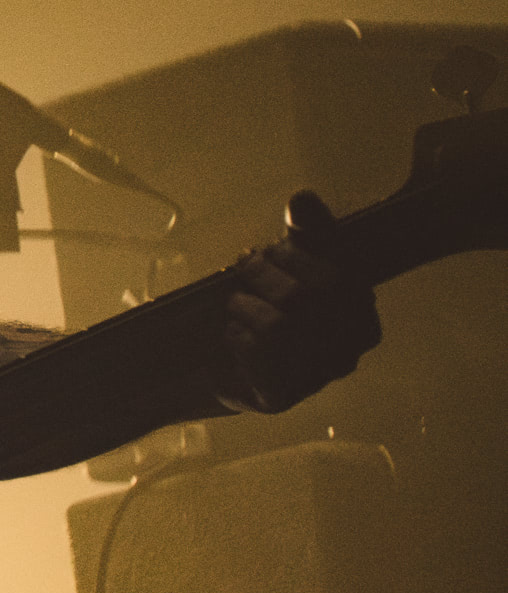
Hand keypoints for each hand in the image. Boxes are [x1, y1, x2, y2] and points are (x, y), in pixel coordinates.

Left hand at [215, 190, 382, 413]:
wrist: (231, 366)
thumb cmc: (270, 309)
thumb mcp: (293, 264)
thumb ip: (306, 232)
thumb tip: (303, 198)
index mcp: (362, 311)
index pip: (333, 274)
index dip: (292, 255)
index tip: (267, 250)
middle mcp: (351, 348)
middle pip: (303, 297)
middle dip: (262, 273)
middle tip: (243, 267)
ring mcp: (318, 375)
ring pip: (277, 323)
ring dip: (244, 304)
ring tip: (237, 305)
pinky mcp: (284, 394)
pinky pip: (255, 350)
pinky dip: (236, 333)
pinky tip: (235, 334)